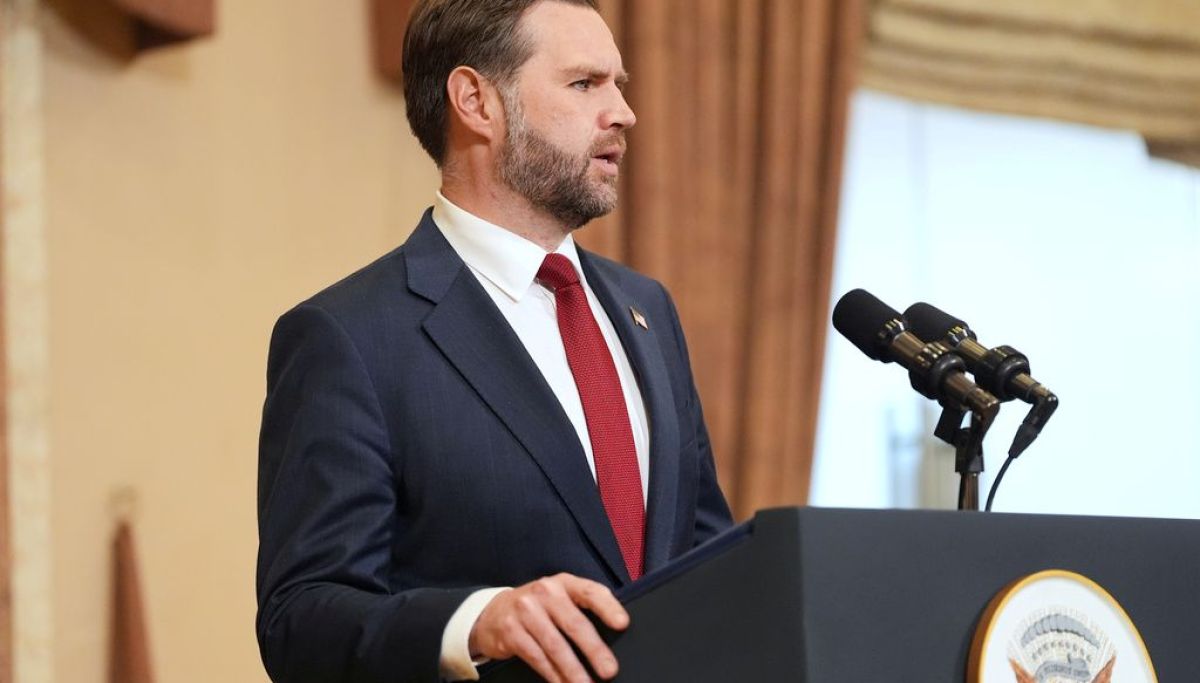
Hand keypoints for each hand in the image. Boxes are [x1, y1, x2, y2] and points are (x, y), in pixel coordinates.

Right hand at [469, 573, 628, 682]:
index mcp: (563, 583)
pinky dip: (553, 675)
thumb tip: (613, 636)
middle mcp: (544, 593)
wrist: (492, 613)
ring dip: (574, 670)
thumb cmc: (537, 608)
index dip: (608, 607)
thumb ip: (581, 609)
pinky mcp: (511, 631)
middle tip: (609, 670)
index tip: (623, 624)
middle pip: (574, 623)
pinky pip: (537, 658)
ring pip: (555, 646)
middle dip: (594, 650)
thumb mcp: (558, 598)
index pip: (590, 591)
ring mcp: (525, 611)